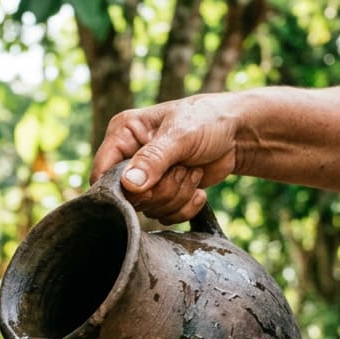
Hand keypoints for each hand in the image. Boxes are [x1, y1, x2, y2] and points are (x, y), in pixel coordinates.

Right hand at [90, 93, 244, 222]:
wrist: (238, 133)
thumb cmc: (207, 120)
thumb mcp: (181, 135)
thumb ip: (153, 159)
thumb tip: (129, 185)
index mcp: (123, 135)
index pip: (101, 172)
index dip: (120, 188)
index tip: (146, 187)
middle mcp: (129, 158)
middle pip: (129, 197)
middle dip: (162, 189)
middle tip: (183, 168)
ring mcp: (147, 179)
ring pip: (149, 209)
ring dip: (178, 195)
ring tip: (192, 171)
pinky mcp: (163, 194)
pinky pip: (166, 216)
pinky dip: (186, 206)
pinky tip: (198, 187)